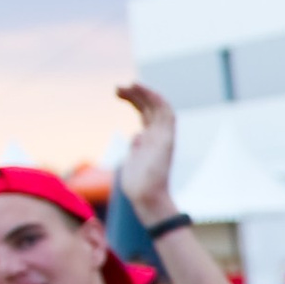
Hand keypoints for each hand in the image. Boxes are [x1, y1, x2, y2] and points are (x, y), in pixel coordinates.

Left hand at [113, 81, 179, 225]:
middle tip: (117, 88)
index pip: (146, 114)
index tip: (119, 94)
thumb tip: (136, 136)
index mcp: (150, 140)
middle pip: (150, 107)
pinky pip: (165, 112)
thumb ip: (135, 147)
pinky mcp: (167, 139)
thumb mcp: (132, 161)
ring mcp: (164, 136)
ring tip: (125, 86)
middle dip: (136, 95)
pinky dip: (154, 97)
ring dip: (143, 93)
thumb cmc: (137, 186)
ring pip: (158, 106)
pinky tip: (139, 87)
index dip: (135, 101)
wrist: (146, 197)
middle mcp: (159, 135)